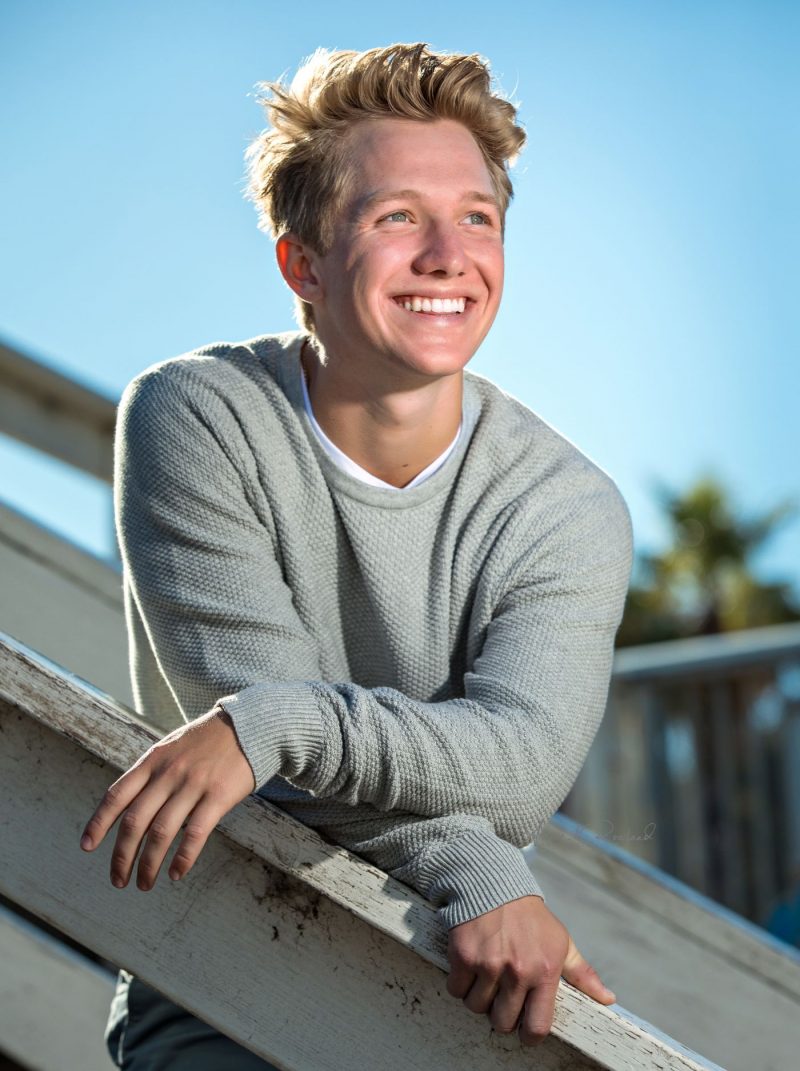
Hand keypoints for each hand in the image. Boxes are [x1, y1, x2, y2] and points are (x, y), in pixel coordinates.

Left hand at [79, 707, 255, 890]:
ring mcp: (194, 784)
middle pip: (136, 821)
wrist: (251, 725)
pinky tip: (176, 873)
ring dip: (149, 863)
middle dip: (122, 855)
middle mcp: (169, 773)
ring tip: (144, 883)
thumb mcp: (173, 747)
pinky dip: (183, 857)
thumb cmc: (209, 740)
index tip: (87, 846)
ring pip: (162, 832)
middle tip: (118, 879)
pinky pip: (195, 833)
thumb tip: (133, 810)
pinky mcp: (219, 795)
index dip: (99, 822)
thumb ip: (152, 773)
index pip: (117, 795)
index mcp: (153, 760)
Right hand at [446, 895, 615, 1045]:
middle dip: (501, 1014)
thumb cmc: (531, 918)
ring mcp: (489, 964)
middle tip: (502, 996)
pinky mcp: (464, 956)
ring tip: (487, 977)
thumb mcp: (561, 942)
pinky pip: (456, 990)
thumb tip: (608, 999)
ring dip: (479, 998)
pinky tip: (471, 967)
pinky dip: (460, 983)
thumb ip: (582, 974)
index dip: (529, 1036)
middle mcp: (517, 971)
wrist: (494, 885)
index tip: (523, 1030)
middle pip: (502, 1022)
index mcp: (544, 971)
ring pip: (477, 1007)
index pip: (537, 1026)